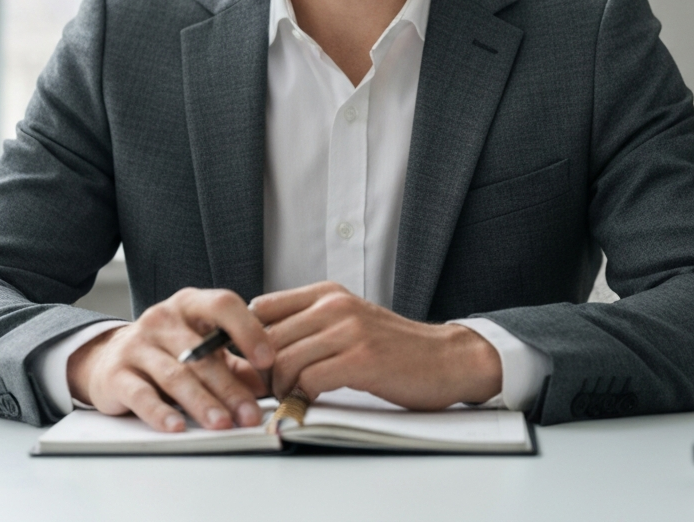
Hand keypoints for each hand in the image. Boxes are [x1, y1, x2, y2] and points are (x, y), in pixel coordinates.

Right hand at [67, 287, 273, 431]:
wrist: (108, 358)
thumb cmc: (167, 350)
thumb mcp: (202, 347)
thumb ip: (236, 364)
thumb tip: (268, 384)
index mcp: (190, 304)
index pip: (223, 305)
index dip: (248, 330)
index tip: (268, 359)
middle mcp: (163, 318)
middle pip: (201, 353)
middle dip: (229, 387)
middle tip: (249, 414)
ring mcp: (137, 344)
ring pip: (176, 375)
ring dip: (202, 402)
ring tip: (222, 424)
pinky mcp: (116, 374)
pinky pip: (141, 394)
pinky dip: (160, 412)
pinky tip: (176, 427)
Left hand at [250, 282, 501, 408]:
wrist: (445, 357)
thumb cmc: (393, 347)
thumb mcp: (348, 320)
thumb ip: (310, 323)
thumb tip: (258, 346)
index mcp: (327, 292)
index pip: (261, 308)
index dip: (248, 341)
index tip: (253, 365)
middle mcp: (334, 304)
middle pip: (267, 339)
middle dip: (259, 372)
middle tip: (268, 391)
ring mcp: (349, 330)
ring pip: (283, 360)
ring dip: (279, 388)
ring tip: (290, 397)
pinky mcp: (362, 359)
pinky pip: (309, 380)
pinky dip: (302, 397)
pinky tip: (312, 401)